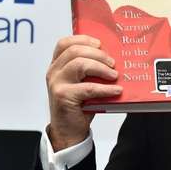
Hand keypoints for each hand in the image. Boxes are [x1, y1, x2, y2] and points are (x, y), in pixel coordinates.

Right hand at [46, 35, 121, 150]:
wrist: (69, 130)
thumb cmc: (80, 103)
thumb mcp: (83, 81)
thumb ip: (91, 68)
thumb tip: (115, 56)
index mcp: (57, 65)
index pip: (65, 43)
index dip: (84, 40)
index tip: (100, 45)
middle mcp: (54, 72)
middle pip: (76, 51)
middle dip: (99, 55)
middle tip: (113, 63)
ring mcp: (57, 84)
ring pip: (80, 64)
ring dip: (101, 68)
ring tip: (114, 75)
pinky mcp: (63, 96)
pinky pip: (88, 88)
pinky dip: (105, 88)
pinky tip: (116, 90)